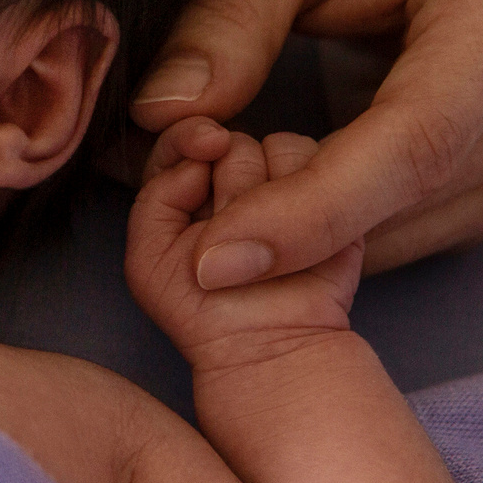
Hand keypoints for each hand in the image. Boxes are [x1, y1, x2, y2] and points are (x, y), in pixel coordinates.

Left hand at [126, 119, 360, 357]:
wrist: (265, 349)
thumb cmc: (201, 310)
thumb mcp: (150, 257)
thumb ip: (157, 194)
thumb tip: (202, 157)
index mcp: (192, 188)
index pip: (187, 136)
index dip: (191, 133)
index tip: (206, 143)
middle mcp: (239, 182)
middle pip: (235, 141)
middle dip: (230, 178)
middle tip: (232, 229)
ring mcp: (288, 188)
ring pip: (280, 149)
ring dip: (270, 190)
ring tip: (266, 243)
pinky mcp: (332, 200)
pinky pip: (325, 167)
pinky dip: (311, 190)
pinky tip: (299, 234)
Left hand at [132, 0, 482, 285]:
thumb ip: (229, 16)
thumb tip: (162, 118)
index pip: (412, 144)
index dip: (309, 212)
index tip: (212, 257)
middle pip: (404, 202)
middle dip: (280, 222)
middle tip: (172, 197)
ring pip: (399, 235)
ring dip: (300, 231)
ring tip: (217, 167)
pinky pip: (404, 232)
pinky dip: (329, 225)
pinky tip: (271, 175)